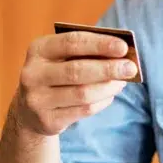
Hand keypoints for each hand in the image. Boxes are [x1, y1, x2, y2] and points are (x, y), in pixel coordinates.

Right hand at [10, 31, 135, 137]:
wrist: (30, 109)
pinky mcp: (47, 120)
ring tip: (122, 82)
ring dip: (108, 87)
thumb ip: (87, 52)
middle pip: (77, 70)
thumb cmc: (56, 74)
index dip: (100, 44)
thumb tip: (122, 54)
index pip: (72, 42)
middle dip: (108, 68)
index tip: (123, 47)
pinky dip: (102, 102)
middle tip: (131, 68)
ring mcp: (37, 99)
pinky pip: (83, 110)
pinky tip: (110, 95)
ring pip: (83, 94)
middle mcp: (32, 74)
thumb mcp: (62, 57)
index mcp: (38, 49)